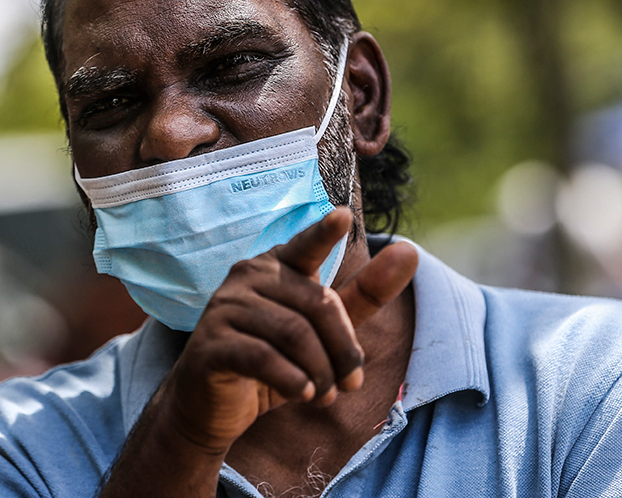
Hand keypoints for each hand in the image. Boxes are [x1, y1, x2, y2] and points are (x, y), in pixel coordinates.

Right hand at [156, 207, 417, 454]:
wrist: (211, 405)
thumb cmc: (273, 361)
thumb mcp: (323, 331)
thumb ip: (364, 294)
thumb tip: (410, 251)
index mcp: (276, 266)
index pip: (305, 246)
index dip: (323, 233)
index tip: (344, 216)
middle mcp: (248, 277)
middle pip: (316, 304)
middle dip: (343, 349)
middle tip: (351, 384)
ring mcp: (225, 308)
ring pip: (293, 334)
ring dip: (321, 372)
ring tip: (325, 394)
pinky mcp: (211, 343)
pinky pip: (262, 357)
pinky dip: (292, 380)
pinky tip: (303, 394)